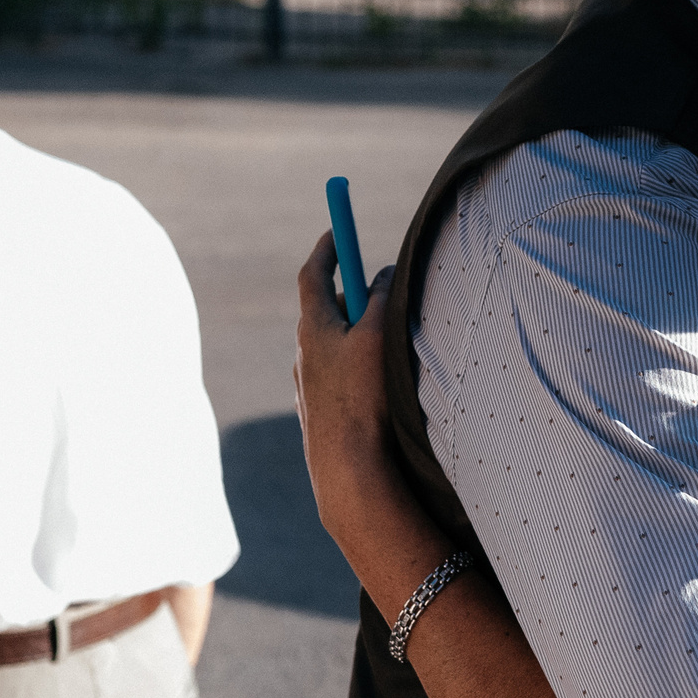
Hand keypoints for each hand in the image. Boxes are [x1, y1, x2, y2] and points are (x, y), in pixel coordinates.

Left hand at [292, 234, 404, 536]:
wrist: (348, 467)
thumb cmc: (363, 396)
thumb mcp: (378, 335)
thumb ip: (382, 297)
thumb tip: (383, 274)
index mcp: (313, 328)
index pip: (314, 273)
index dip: (328, 248)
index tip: (338, 229)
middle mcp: (305, 353)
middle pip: (328, 309)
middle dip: (354, 296)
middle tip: (382, 291)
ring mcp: (310, 383)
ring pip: (337, 345)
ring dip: (359, 337)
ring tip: (392, 350)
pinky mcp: (322, 411)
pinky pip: (341, 376)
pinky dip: (359, 368)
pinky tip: (382, 388)